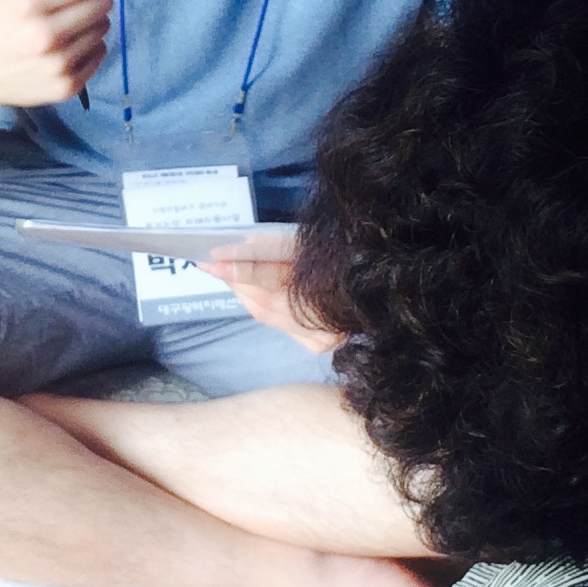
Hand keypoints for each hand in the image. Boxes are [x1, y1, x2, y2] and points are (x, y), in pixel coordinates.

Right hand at [0, 0, 112, 112]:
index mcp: (29, 4)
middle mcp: (45, 37)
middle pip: (101, 4)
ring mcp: (57, 65)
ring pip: (103, 29)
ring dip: (92, 21)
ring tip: (67, 23)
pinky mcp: (66, 87)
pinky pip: (100, 54)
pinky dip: (89, 46)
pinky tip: (66, 45)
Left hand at [199, 229, 337, 354]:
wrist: (378, 294)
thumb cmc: (344, 258)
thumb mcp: (310, 242)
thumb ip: (277, 245)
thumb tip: (243, 244)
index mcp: (328, 277)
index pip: (274, 274)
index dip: (241, 266)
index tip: (213, 258)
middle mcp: (325, 311)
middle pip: (265, 298)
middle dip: (234, 280)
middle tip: (208, 264)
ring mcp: (323, 333)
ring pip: (266, 314)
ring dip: (242, 293)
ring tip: (223, 274)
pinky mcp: (318, 345)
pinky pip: (276, 324)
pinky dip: (258, 307)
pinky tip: (248, 293)